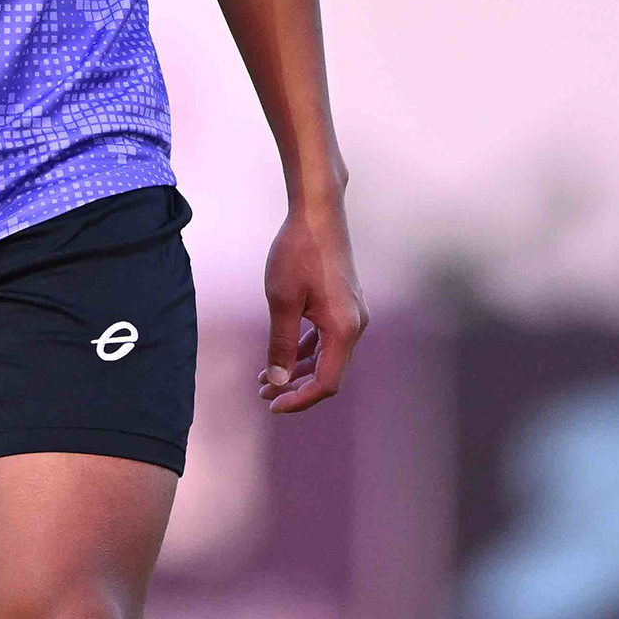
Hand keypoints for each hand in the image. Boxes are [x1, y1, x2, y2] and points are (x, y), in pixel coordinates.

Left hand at [259, 196, 366, 413]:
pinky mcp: (344, 303)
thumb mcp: (282, 301)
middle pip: (329, 372)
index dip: (299, 399)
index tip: (272, 404)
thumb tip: (277, 380)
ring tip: (267, 377)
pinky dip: (306, 349)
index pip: (326, 382)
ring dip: (299, 369)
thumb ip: (280, 344)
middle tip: (263, 392)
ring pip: (327, 355)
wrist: (318, 213)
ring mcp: (352, 313)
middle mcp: (355, 325)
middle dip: (295, 386)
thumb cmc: (298, 252)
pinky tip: (283, 353)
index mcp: (343, 329)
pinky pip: (327, 337)